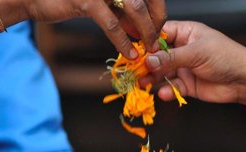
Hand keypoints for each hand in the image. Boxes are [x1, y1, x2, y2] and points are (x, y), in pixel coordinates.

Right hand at [0, 0, 165, 58]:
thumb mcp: (98, 4)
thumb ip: (119, 12)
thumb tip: (140, 28)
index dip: (157, 8)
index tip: (158, 28)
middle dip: (156, 20)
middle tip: (156, 41)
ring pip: (134, 7)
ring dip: (145, 31)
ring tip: (147, 48)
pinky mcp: (87, 1)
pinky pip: (112, 23)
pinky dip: (123, 40)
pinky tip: (128, 53)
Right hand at [141, 21, 245, 111]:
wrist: (244, 81)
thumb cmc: (226, 57)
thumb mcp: (196, 52)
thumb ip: (171, 57)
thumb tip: (149, 60)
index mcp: (186, 33)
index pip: (160, 34)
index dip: (147, 41)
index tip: (134, 49)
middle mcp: (183, 49)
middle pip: (158, 55)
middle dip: (146, 63)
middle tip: (134, 70)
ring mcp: (184, 68)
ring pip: (162, 73)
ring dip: (152, 78)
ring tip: (143, 83)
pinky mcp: (187, 85)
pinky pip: (171, 87)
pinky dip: (166, 90)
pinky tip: (164, 92)